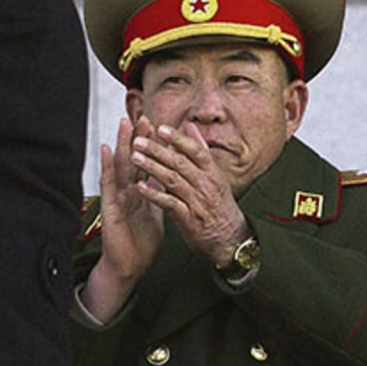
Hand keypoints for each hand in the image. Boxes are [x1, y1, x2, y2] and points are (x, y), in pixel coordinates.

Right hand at [77, 116, 165, 320]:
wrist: (129, 267)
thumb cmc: (140, 243)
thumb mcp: (157, 214)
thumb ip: (159, 195)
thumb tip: (168, 179)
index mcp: (141, 192)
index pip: (148, 163)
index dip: (153, 145)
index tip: (160, 125)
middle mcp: (128, 191)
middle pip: (134, 159)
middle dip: (138, 138)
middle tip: (143, 115)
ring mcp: (118, 197)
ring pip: (120, 166)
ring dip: (121, 144)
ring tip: (123, 123)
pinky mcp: (110, 208)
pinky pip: (108, 184)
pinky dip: (107, 166)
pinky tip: (104, 149)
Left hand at [130, 122, 252, 268]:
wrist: (231, 239)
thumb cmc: (220, 205)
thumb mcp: (216, 175)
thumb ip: (201, 150)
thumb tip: (190, 126)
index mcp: (212, 173)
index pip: (196, 150)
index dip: (178, 138)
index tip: (160, 128)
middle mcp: (206, 185)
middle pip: (180, 163)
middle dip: (157, 150)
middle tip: (138, 141)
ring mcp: (197, 202)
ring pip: (173, 180)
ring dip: (152, 168)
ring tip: (135, 158)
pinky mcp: (188, 219)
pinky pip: (170, 204)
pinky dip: (154, 195)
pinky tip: (140, 188)